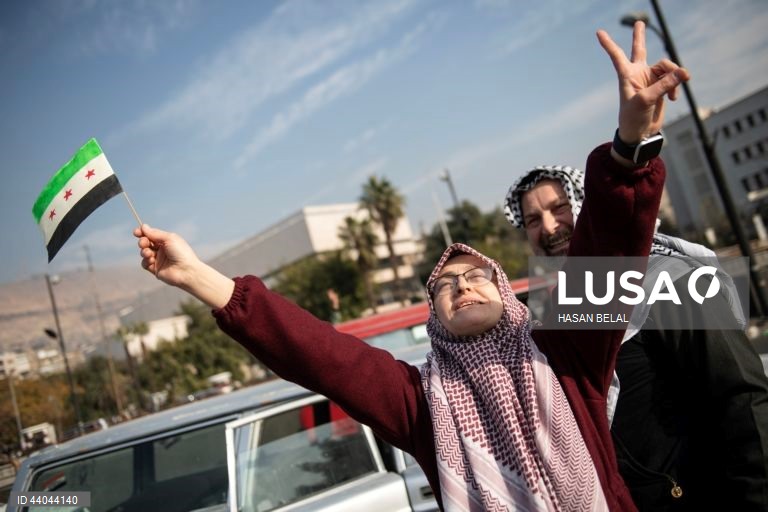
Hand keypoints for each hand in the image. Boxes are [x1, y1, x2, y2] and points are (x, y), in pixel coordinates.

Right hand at [134, 224, 200, 288]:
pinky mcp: (156, 269)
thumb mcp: (169, 238)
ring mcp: (159, 259)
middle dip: (143, 242)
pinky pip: (145, 264)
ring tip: (149, 253)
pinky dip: (145, 261)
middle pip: (146, 243)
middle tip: (144, 243)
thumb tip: (143, 227)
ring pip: (144, 253)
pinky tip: (151, 261)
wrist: (187, 271)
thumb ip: (155, 233)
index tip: (136, 232)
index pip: (151, 235)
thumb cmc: (181, 253)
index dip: (142, 233)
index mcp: (166, 241)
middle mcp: (162, 250)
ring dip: (144, 252)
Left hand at [598, 21, 689, 143]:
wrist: (640, 134)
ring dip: (674, 76)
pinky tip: (675, 97)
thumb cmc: (634, 118)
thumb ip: (664, 85)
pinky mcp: (661, 87)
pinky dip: (677, 86)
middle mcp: (638, 74)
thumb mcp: (646, 101)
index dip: (608, 44)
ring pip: (667, 67)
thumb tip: (682, 72)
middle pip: (640, 50)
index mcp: (627, 75)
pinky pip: (674, 79)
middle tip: (639, 22)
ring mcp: (650, 80)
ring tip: (676, 89)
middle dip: (640, 37)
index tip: (598, 32)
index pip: (617, 55)